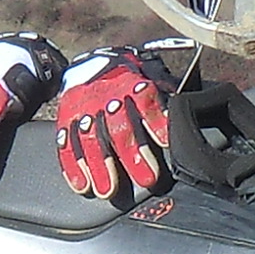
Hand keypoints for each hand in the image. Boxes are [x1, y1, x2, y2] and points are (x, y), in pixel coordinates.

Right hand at [47, 47, 172, 201]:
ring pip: (91, 141)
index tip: (166, 142)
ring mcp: (84, 111)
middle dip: (133, 156)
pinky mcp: (66, 121)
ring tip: (108, 190)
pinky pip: (67, 146)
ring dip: (101, 167)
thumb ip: (166, 95)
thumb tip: (188, 109)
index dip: (156, 123)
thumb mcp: (151, 76)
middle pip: (119, 129)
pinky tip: (83, 185)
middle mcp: (106, 99)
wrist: (91, 63)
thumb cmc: (128, 79)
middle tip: (146, 180)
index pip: (145, 102)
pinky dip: (74, 168)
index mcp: (131, 85)